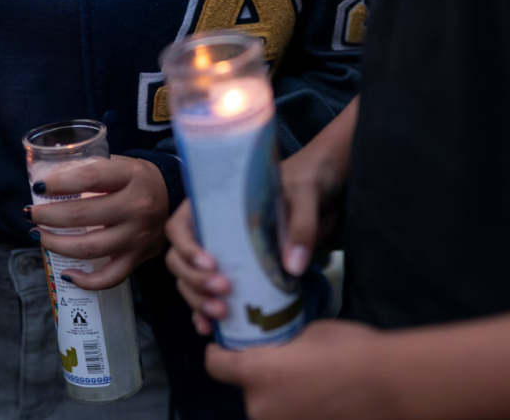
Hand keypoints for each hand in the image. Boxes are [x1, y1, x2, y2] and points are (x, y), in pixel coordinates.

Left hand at [26, 155, 168, 289]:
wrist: (175, 197)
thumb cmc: (139, 180)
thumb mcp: (121, 164)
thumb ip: (90, 169)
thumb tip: (48, 181)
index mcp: (131, 177)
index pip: (89, 179)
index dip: (59, 184)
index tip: (39, 187)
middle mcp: (137, 207)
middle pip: (82, 215)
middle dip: (47, 216)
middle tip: (31, 213)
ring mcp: (138, 236)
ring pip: (88, 248)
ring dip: (55, 244)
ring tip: (38, 236)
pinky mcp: (138, 257)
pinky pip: (110, 278)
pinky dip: (85, 281)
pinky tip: (66, 274)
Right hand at [165, 137, 346, 334]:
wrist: (328, 192)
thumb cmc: (308, 181)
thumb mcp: (305, 194)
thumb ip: (300, 225)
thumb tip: (292, 267)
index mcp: (215, 204)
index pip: (180, 226)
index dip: (186, 248)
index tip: (210, 263)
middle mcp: (212, 231)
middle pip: (181, 261)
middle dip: (195, 281)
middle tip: (223, 290)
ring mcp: (223, 255)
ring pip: (192, 282)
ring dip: (199, 301)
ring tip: (222, 313)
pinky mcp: (238, 274)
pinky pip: (211, 296)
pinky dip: (207, 314)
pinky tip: (212, 329)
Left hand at [206, 320, 394, 419]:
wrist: (388, 385)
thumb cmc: (349, 350)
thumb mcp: (308, 332)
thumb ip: (282, 343)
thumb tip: (279, 347)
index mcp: (256, 373)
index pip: (216, 366)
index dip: (217, 353)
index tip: (222, 347)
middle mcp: (259, 406)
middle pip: (246, 388)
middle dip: (259, 376)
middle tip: (283, 362)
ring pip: (268, 407)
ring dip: (278, 395)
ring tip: (307, 381)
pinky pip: (289, 417)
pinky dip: (297, 409)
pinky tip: (318, 397)